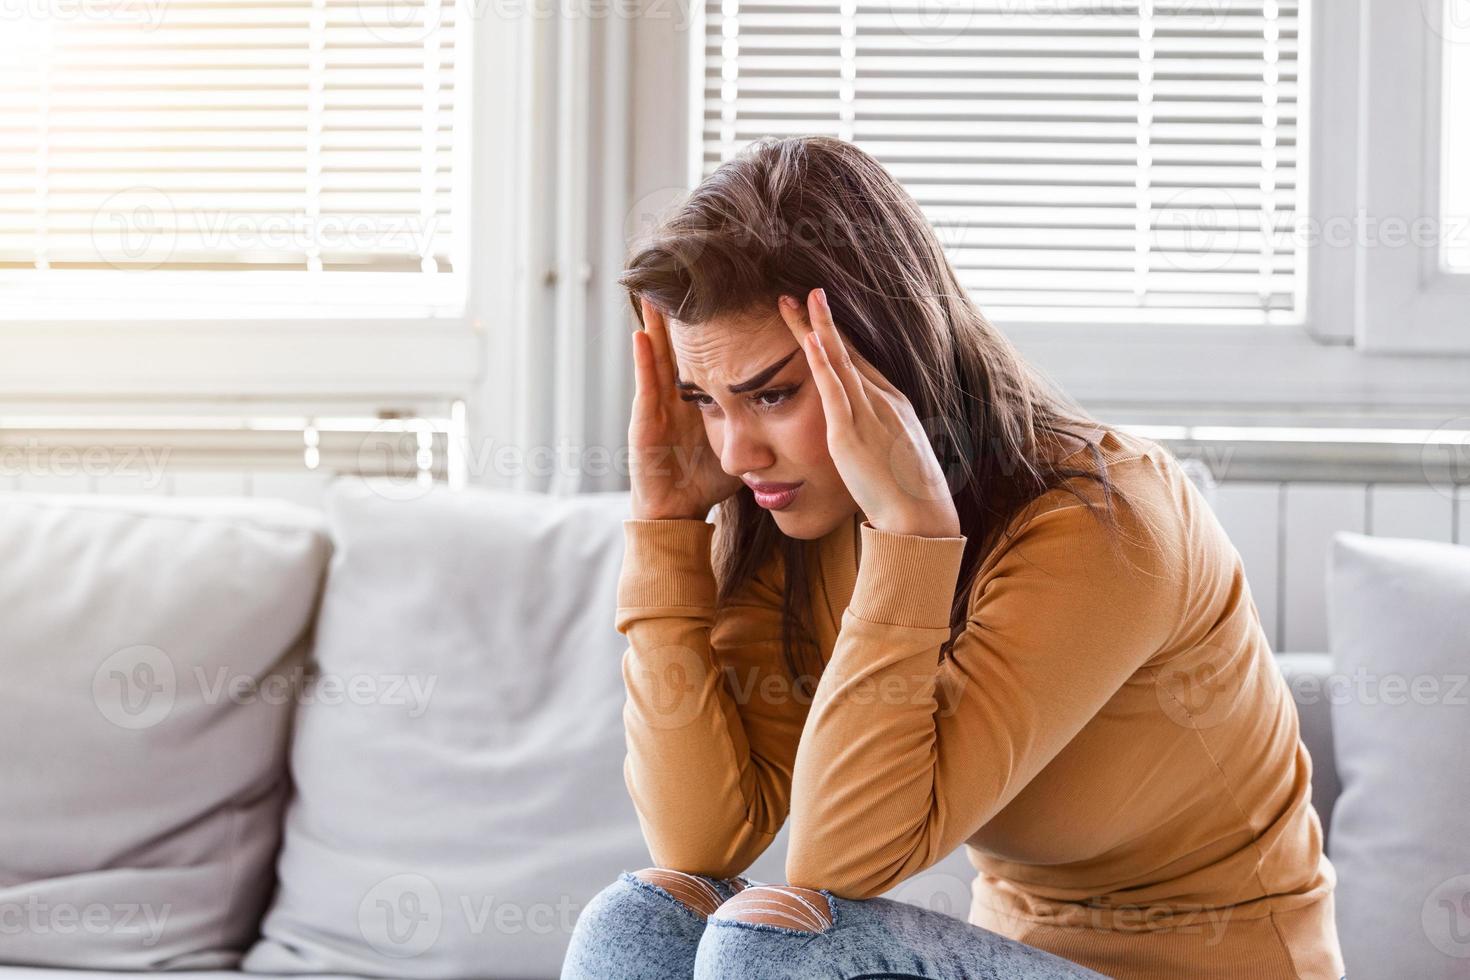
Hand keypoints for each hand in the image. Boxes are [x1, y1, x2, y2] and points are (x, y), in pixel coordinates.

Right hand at [628, 296, 743, 520]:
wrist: (676, 514)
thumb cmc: (706, 483)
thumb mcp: (740, 446)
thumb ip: (762, 426)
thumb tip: (799, 414)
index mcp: (698, 401)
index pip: (706, 356)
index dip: (712, 328)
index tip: (722, 294)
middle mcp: (676, 398)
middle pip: (680, 348)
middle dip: (681, 316)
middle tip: (682, 278)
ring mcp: (658, 407)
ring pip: (658, 357)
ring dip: (657, 325)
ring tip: (656, 292)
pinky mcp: (644, 421)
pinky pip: (645, 384)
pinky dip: (643, 359)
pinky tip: (641, 333)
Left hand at [778, 288, 961, 538]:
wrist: (921, 517)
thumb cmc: (908, 492)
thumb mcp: (893, 453)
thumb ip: (877, 435)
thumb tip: (865, 434)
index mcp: (892, 403)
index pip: (859, 360)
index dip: (837, 335)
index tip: (819, 313)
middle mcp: (882, 401)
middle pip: (847, 351)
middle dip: (822, 320)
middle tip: (804, 292)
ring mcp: (868, 415)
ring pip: (838, 362)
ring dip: (814, 329)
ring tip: (795, 302)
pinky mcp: (851, 436)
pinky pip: (835, 393)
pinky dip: (822, 365)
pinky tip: (809, 342)